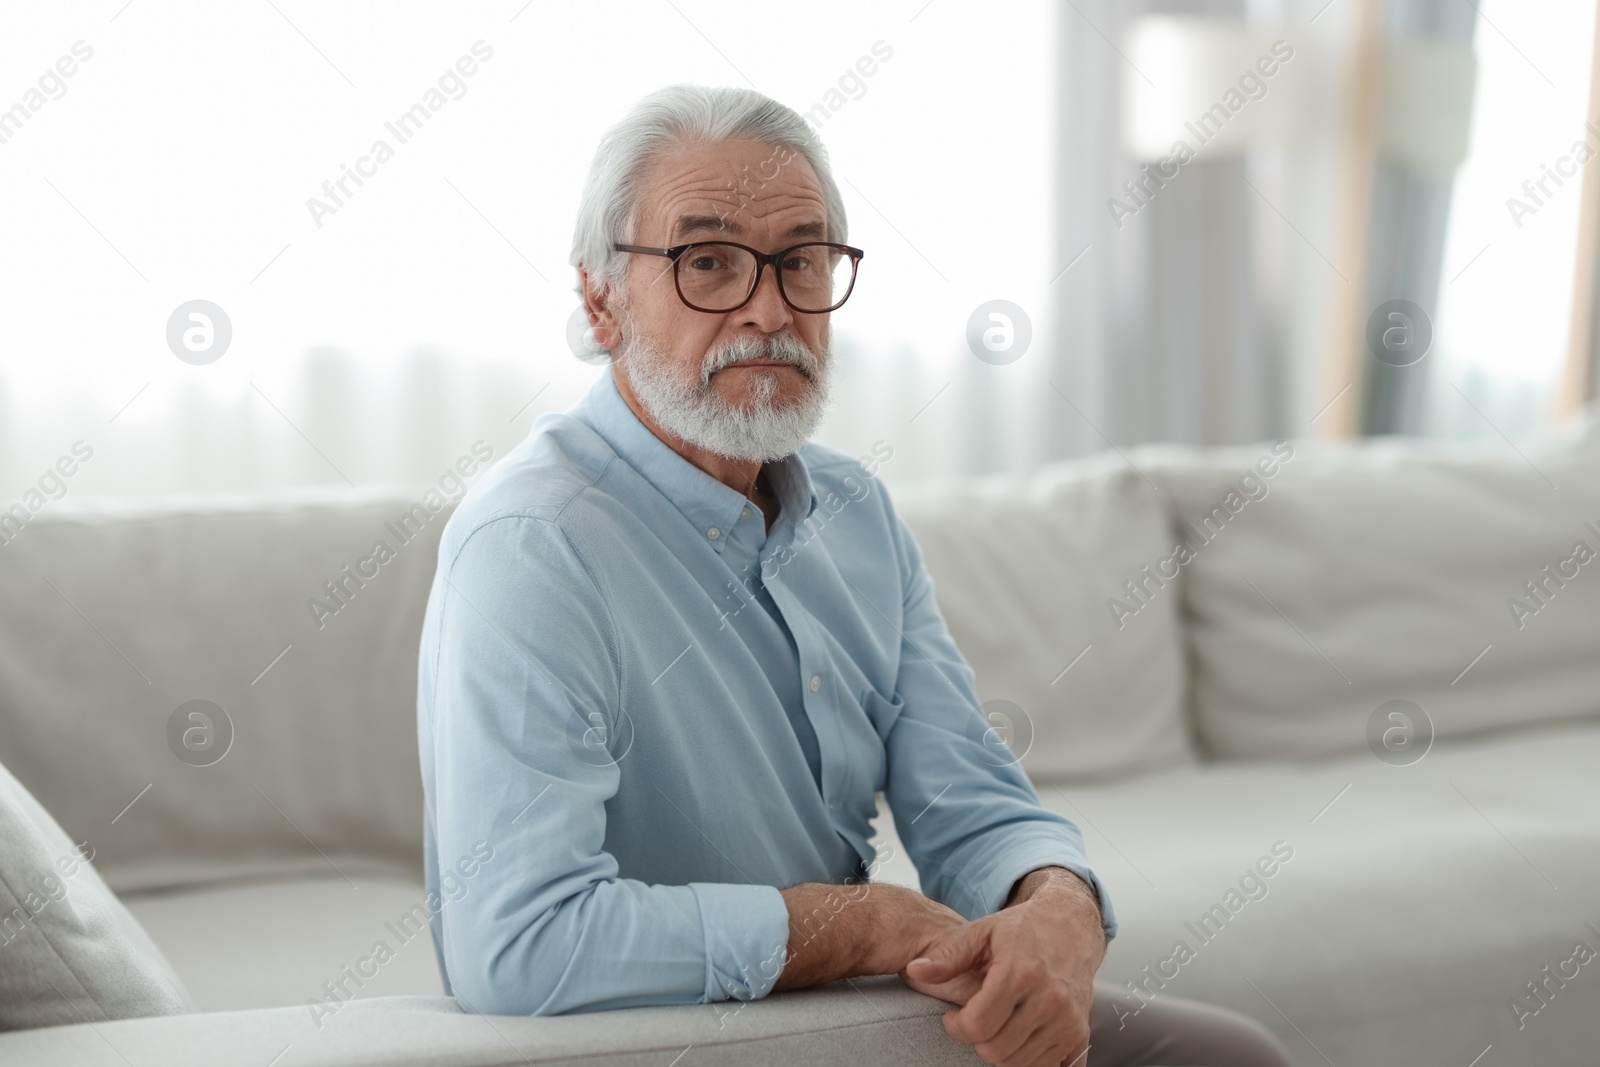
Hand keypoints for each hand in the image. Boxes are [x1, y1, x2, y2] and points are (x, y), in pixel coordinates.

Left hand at [902, 877, 1104, 1066]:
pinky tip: (1020, 1037)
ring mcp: (1068, 1020)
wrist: (1070, 926)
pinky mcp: (1079, 1034)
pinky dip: (1029, 1060)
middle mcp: (1049, 999)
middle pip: (996, 1050)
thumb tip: (914, 970)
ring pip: (1019, 1064)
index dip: (956, 1027)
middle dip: (976, 1040)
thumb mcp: (981, 932)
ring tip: (996, 1024)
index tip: (953, 1017)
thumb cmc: (1022, 928)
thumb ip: (947, 956)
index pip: (978, 1025)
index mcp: (1020, 972)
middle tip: (974, 1020)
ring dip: (1000, 1050)